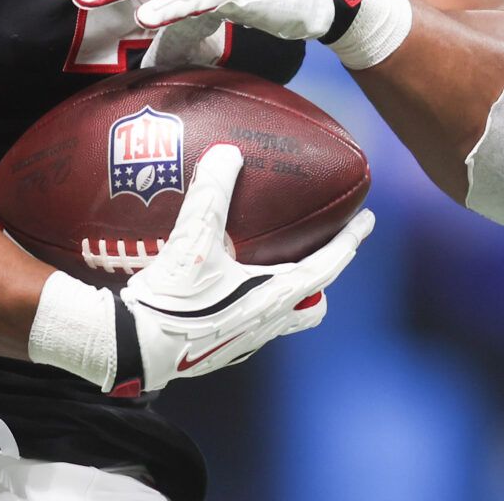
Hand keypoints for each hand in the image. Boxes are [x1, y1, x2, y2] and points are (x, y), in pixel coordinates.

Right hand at [108, 144, 373, 394]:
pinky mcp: (221, 349)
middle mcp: (268, 323)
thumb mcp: (194, 240)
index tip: (368, 221)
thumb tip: (228, 153)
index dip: (349, 240)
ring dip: (289, 294)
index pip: (328, 265)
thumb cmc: (172, 299)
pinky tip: (230, 288)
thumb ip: (212, 193)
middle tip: (321, 251)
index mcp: (275, 296)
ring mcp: (245, 340)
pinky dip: (255, 304)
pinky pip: (253, 325)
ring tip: (274, 268)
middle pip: (314, 301)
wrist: (135, 347)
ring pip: (284, 318)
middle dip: (323, 277)